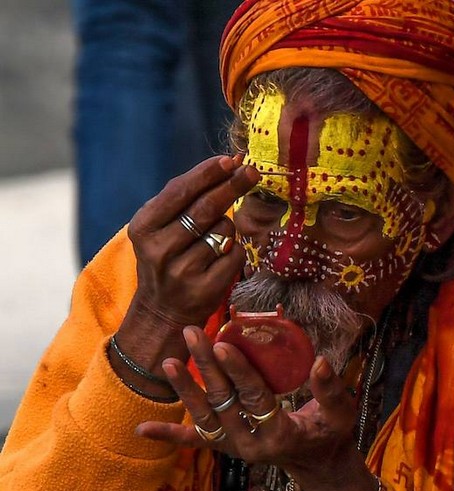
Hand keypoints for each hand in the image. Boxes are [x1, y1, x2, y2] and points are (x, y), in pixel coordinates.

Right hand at [125, 155, 259, 330]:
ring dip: (228, 226)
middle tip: (251, 172)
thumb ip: (187, 197)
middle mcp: (159, 248)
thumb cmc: (167, 255)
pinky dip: (235, 248)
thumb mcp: (161, 226)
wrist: (162, 310)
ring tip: (214, 237)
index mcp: (144, 227)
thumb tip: (229, 164)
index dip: (207, 174)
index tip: (230, 160)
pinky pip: (235, 253)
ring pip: (224, 230)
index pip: (180, 192)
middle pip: (206, 208)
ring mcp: (182, 271)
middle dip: (232, 186)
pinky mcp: (205, 289)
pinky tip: (221, 256)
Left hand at [135, 327, 379, 490]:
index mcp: (279, 434)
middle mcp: (250, 445)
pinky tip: (142, 428)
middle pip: (223, 402)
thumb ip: (331, 389)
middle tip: (193, 334)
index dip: (239, 373)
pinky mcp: (225, 447)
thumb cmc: (332, 433)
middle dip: (206, 367)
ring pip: (203, 417)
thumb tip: (320, 361)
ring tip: (168, 361)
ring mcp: (234, 447)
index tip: (223, 346)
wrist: (318, 464)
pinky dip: (168, 434)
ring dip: (184, 389)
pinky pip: (194, 441)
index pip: (255, 399)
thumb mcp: (341, 413)